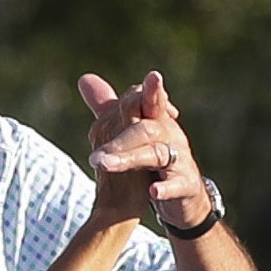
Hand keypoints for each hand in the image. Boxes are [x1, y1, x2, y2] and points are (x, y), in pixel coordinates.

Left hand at [78, 70, 212, 231]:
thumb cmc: (156, 155)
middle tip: (95, 154)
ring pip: (156, 155)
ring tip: (105, 165)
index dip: (148, 92)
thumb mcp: (135, 130)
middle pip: (145, 130)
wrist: (183, 190)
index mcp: (157, 122)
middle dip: (121, 138)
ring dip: (130, 159)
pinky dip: (166, 188)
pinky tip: (153, 192)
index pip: (149, 103)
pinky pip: (178, 186)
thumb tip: (84, 78)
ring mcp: (179, 161)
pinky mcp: (186, 185)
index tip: (149, 78)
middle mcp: (170, 137)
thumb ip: (111, 106)